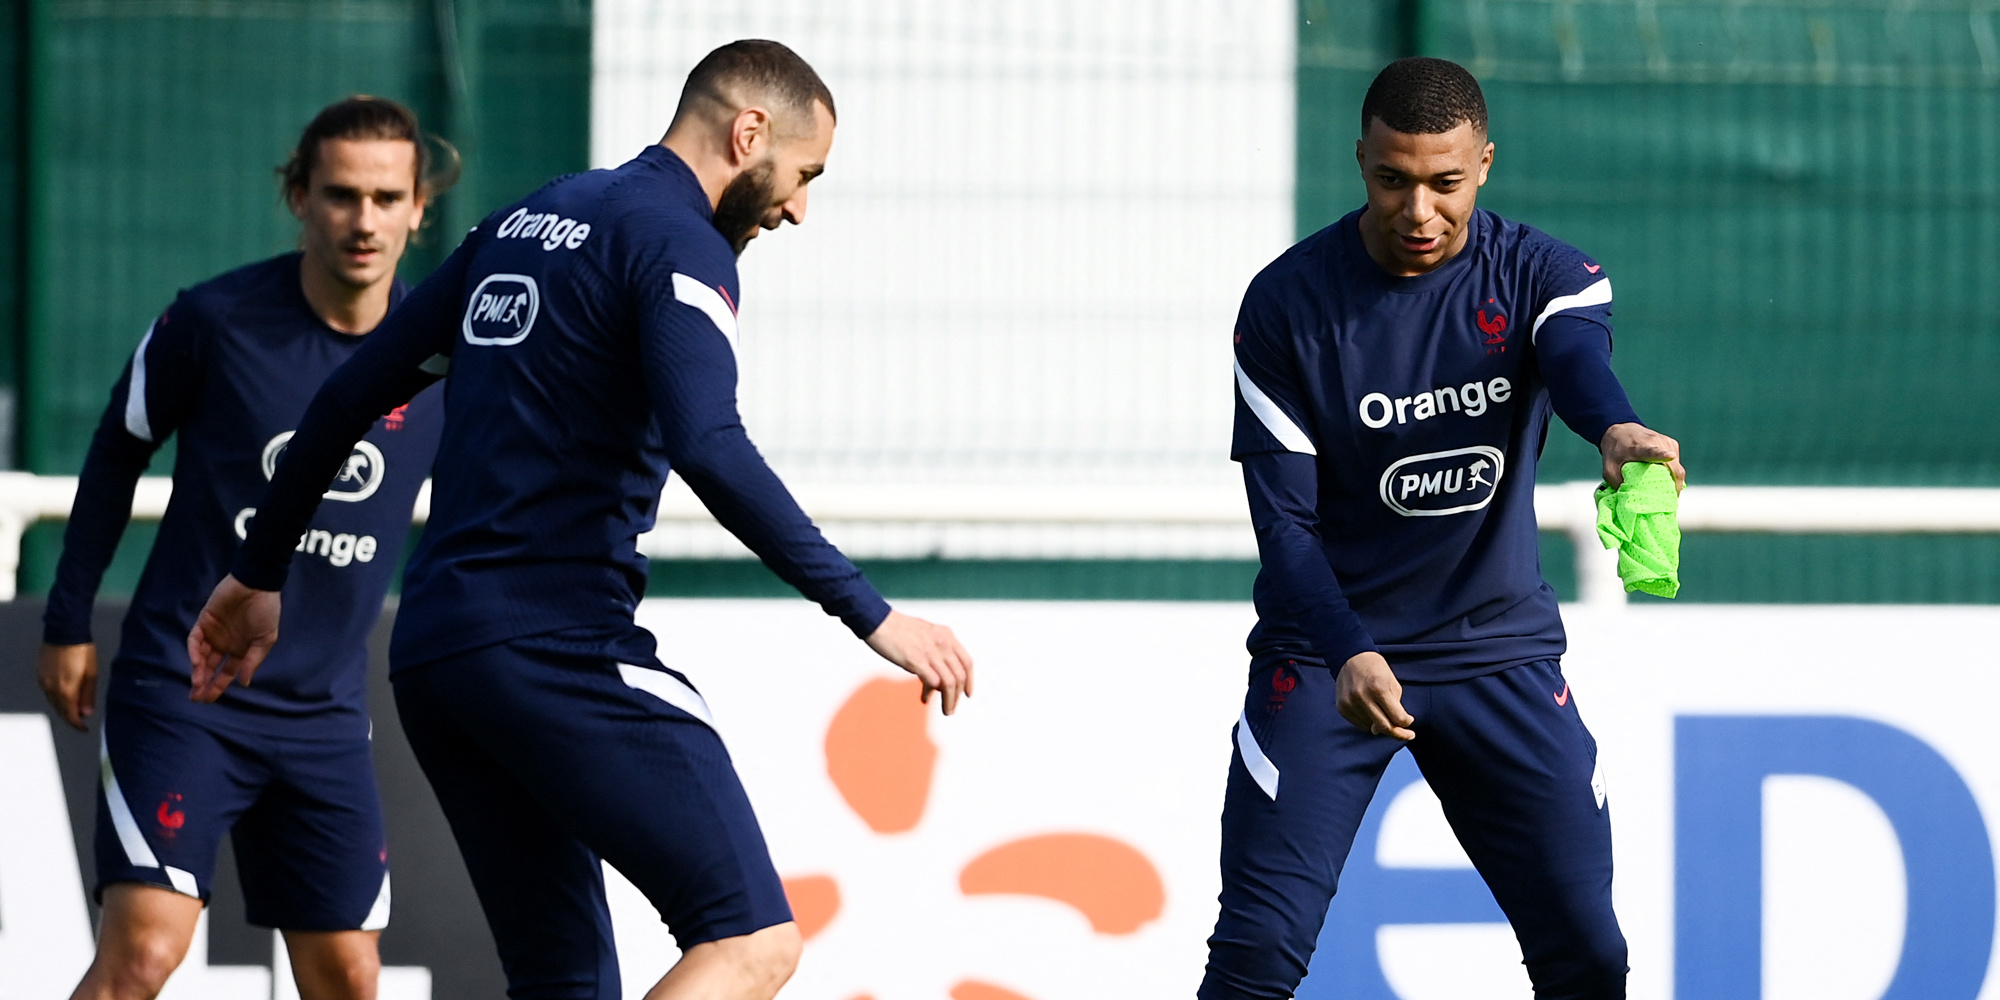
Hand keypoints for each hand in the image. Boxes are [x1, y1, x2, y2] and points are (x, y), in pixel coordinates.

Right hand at [38, 643, 98, 730]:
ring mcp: (43, 681)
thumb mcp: (91, 674)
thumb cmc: (82, 651)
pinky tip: (65, 693)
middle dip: (70, 717)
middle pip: (59, 710)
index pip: (70, 715)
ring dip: (63, 707)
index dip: (77, 724)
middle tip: (81, 718)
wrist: (65, 632)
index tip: (84, 728)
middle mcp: (51, 689)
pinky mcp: (40, 674)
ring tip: (76, 706)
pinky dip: (56, 696)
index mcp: (65, 690)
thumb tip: (87, 713)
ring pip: (52, 701)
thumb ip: (88, 695)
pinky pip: (48, 691)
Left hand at [187, 575, 281, 702]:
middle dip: (203, 683)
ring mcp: (213, 633)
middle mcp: (224, 644)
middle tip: (196, 698)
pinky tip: (196, 662)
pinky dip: (193, 651)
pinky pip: (194, 639)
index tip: (209, 699)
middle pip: (210, 668)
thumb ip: (254, 661)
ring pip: (200, 656)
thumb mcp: (266, 639)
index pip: (226, 672)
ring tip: (197, 683)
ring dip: (197, 670)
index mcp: (241, 650)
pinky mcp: (203, 621)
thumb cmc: (265, 611)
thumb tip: (244, 683)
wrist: (256, 585)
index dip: (217, 686)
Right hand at [863, 610, 974, 714]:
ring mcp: (930, 651)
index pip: (966, 662)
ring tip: (945, 710)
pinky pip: (933, 681)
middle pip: (960, 676)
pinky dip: (931, 693)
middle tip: (951, 708)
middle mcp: (942, 643)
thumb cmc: (898, 629)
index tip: (967, 694)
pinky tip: (924, 698)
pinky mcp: (916, 659)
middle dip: (957, 696)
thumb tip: (939, 675)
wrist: (878, 621)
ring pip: (949, 682)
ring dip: (949, 700)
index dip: (969, 681)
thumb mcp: (926, 633)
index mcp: (946, 635)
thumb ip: (937, 650)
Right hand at [1336, 651, 1413, 740]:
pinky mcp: (1342, 707)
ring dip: (1380, 724)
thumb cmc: (1377, 670)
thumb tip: (1381, 731)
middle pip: (1384, 727)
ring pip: (1371, 727)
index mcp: (1379, 688)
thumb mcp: (1392, 683)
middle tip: (1407, 734)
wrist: (1352, 657)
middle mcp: (1362, 697)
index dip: (1406, 723)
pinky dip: (1368, 722)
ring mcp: (1350, 703)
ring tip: (1380, 709)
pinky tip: (1370, 710)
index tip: (1410, 723)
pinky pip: (1360, 725)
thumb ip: (1394, 707)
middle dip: (1398, 733)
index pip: (1397, 718)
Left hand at [1599, 422, 1685, 492]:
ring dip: (1674, 481)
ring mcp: (1666, 442)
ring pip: (1677, 467)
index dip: (1662, 454)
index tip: (1671, 455)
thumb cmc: (1615, 450)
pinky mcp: (1672, 443)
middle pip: (1673, 467)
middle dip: (1675, 486)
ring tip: (1666, 491)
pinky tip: (1665, 479)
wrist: (1621, 430)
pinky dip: (1673, 474)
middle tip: (1670, 501)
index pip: (1652, 451)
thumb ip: (1616, 482)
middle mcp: (1655, 442)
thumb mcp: (1608, 467)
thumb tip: (1629, 499)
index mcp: (1638, 447)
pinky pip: (1677, 463)